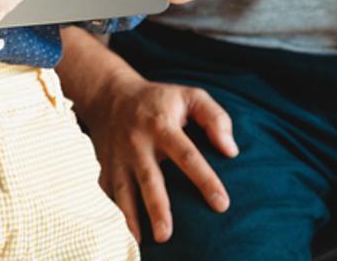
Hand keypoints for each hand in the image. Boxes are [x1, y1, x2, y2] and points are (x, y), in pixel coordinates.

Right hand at [79, 71, 237, 242]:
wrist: (110, 95)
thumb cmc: (159, 100)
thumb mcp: (191, 96)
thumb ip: (215, 118)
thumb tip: (231, 150)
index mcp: (162, 126)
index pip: (188, 156)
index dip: (205, 180)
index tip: (222, 205)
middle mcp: (138, 143)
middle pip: (150, 179)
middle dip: (158, 208)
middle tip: (167, 235)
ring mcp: (118, 157)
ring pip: (124, 190)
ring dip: (132, 216)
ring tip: (143, 241)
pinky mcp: (105, 166)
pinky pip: (107, 192)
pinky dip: (114, 212)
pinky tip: (124, 231)